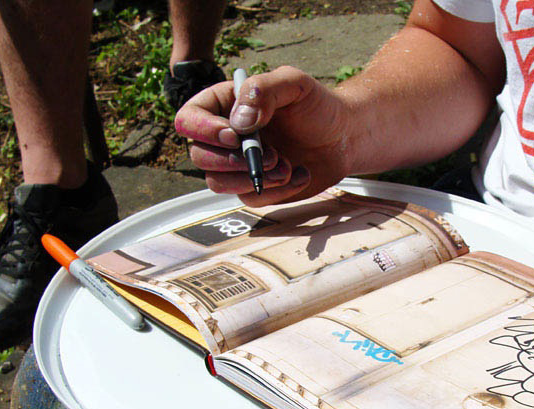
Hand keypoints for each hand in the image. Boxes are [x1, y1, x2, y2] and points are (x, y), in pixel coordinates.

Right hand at [174, 66, 352, 205]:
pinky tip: (300, 174)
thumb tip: (238, 123)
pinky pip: (249, 200)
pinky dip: (277, 191)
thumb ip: (264, 91)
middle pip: (199, 157)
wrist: (344, 137)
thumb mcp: (294, 84)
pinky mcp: (255, 189)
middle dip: (234, 161)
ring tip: (287, 166)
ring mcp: (238, 166)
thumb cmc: (318, 106)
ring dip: (253, 179)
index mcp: (224, 105)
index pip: (189, 119)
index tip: (235, 136)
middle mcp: (225, 137)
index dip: (204, 131)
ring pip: (218, 183)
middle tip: (272, 155)